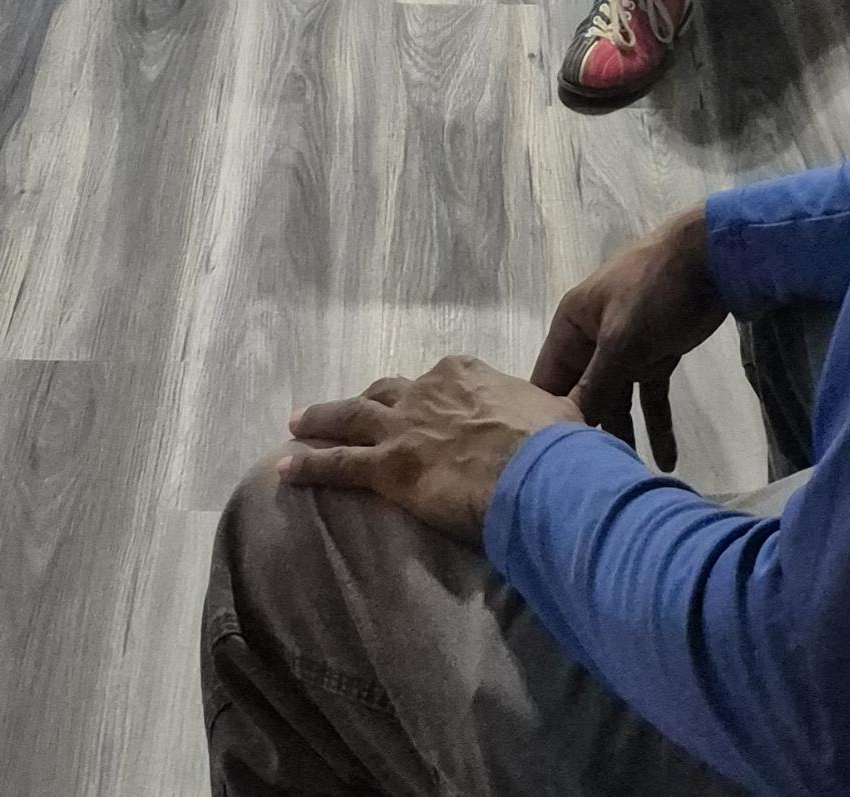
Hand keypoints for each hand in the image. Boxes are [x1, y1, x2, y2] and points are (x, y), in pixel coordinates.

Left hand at [279, 357, 575, 547]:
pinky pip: (339, 463)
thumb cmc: (558, 450)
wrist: (541, 474)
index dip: (421, 398)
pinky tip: (285, 469)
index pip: (435, 383)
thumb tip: (564, 426)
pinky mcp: (390, 466)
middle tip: (339, 412)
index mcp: (468, 375)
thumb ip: (546, 415)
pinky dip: (309, 464)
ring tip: (294, 424)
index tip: (416, 408)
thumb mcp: (559, 415)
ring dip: (319, 421)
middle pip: (385, 392)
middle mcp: (430, 390)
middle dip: (363, 401)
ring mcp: (406, 426)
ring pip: (350, 418)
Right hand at [530, 206, 728, 470]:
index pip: (549, 379)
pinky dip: (657, 426)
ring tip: (627, 476)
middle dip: (588, 432)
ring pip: (618, 401)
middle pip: (583, 395)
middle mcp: (592, 339)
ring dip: (624, 435)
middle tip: (590, 479)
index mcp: (572, 325)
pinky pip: (650, 398)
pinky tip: (667, 460)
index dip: (547, 417)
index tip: (548, 462)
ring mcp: (625, 350)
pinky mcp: (656, 357)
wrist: (710, 259)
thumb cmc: (654, 289)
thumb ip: (595, 384)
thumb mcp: (621, 338)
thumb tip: (569, 426)